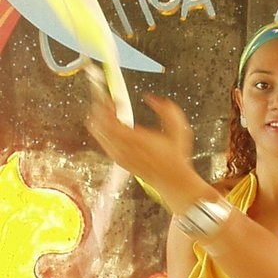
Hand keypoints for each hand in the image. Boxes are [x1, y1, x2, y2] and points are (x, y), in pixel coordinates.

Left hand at [87, 92, 200, 207]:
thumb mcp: (179, 129)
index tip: (115, 98)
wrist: (172, 179)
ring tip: (113, 110)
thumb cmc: (175, 156)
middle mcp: (123, 149)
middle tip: (110, 101)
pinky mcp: (118, 160)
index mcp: (135, 139)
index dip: (107, 106)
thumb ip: (167, 110)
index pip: (108, 120)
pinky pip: (103, 141)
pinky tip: (117, 125)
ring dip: (101, 119)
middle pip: (97, 125)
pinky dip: (105, 130)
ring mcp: (118, 155)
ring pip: (98, 133)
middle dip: (101, 109)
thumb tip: (151, 98)